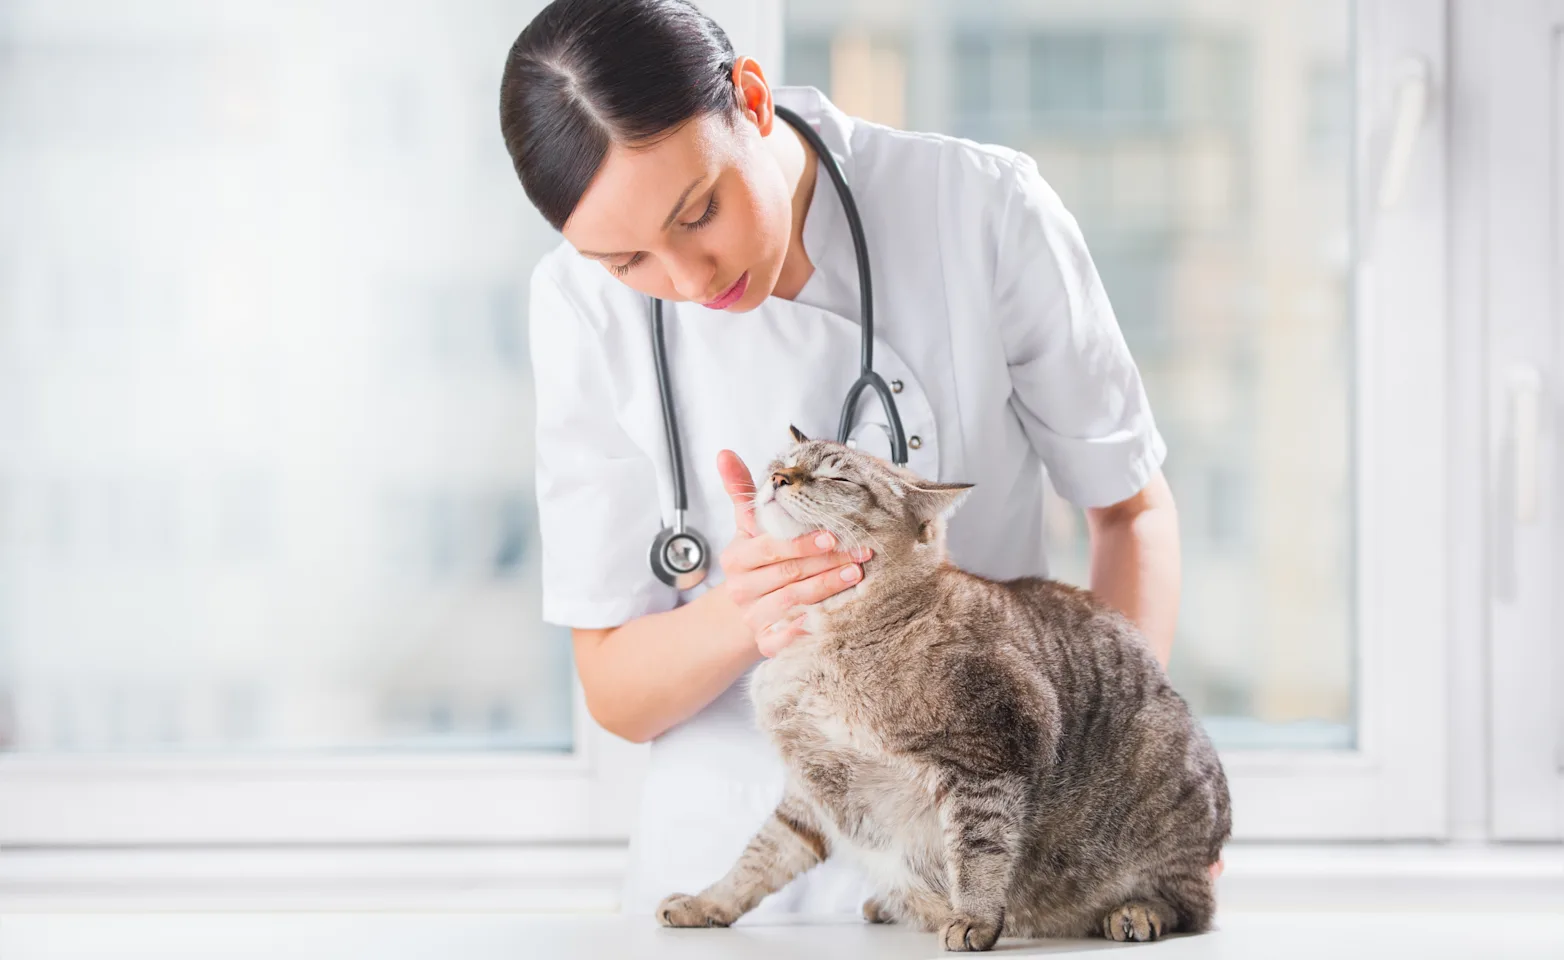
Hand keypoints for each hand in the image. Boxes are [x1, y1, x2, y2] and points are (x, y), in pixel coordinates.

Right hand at [716, 449, 870, 655]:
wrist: (741, 610)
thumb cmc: (755, 560)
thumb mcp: (747, 526)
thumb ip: (741, 490)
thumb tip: (724, 453)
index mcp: (736, 559)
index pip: (771, 549)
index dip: (802, 542)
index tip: (833, 534)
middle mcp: (741, 590)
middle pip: (787, 575)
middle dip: (827, 562)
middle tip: (861, 551)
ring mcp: (752, 618)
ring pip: (793, 603)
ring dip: (827, 590)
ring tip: (857, 575)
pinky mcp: (765, 643)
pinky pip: (786, 639)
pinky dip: (808, 629)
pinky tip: (833, 619)